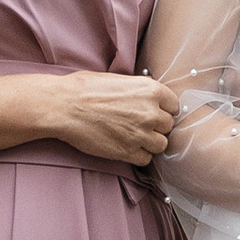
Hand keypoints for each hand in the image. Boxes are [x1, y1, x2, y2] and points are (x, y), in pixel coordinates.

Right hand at [41, 71, 181, 168]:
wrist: (65, 106)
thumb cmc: (85, 89)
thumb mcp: (120, 80)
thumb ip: (140, 91)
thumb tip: (149, 99)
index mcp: (151, 90)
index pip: (174, 105)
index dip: (163, 110)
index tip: (155, 113)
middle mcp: (151, 112)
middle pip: (168, 126)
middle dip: (156, 127)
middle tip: (140, 125)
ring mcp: (141, 134)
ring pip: (161, 145)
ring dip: (150, 143)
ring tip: (134, 138)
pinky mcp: (128, 152)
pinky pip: (146, 159)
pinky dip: (139, 155)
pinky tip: (126, 147)